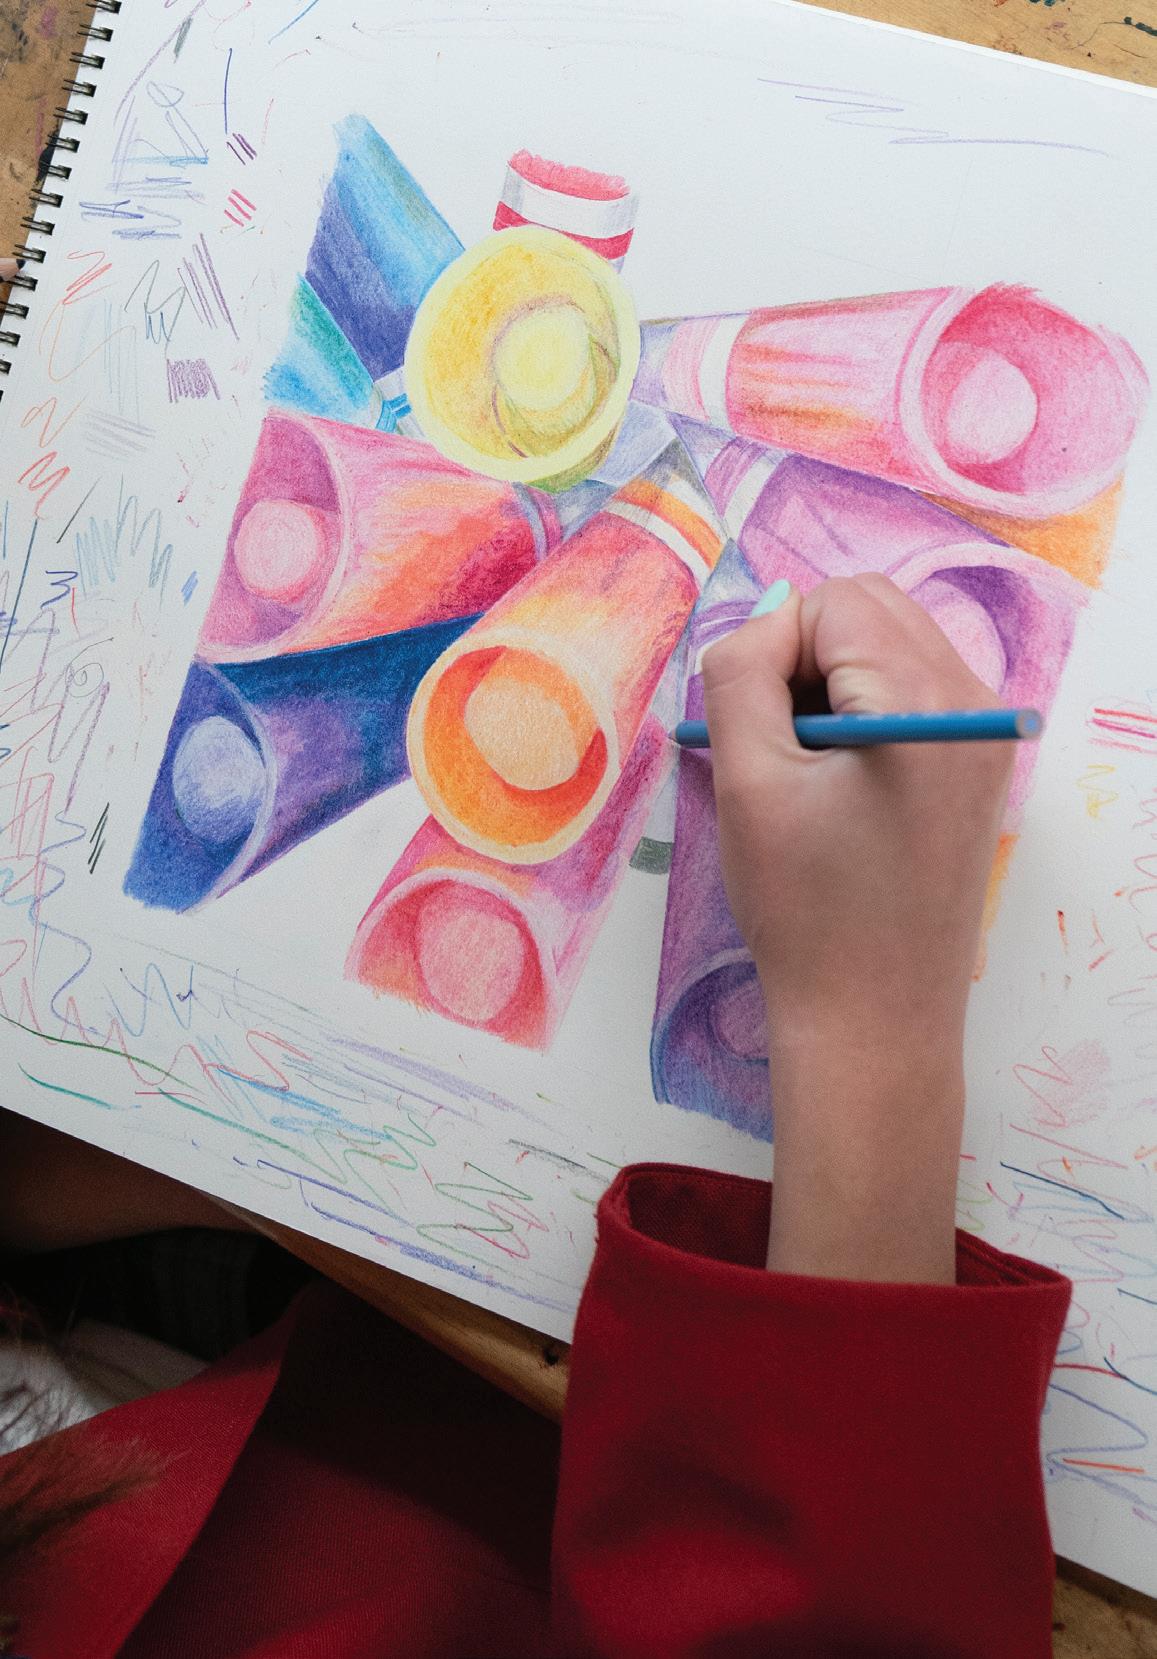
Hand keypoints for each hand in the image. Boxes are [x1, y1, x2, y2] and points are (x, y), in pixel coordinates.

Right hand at [700, 575, 1012, 1283]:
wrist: (872, 1020)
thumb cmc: (806, 911)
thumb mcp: (749, 782)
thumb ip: (739, 676)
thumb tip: (756, 630)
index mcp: (926, 702)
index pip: (833, 603)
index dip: (772, 648)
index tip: (754, 731)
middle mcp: (975, 702)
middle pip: (871, 609)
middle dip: (804, 654)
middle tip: (772, 741)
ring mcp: (983, 734)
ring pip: (888, 645)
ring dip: (828, 681)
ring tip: (801, 767)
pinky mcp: (975, 766)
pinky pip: (908, 692)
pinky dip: (858, 711)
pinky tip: (834, 782)